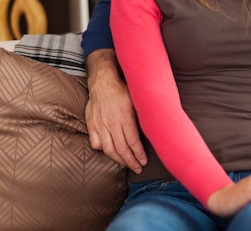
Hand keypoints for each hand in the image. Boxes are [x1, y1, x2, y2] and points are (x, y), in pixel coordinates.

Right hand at [85, 49, 147, 173]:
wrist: (103, 81)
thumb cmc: (123, 90)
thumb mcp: (138, 100)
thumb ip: (145, 115)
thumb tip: (159, 127)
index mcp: (125, 117)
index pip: (133, 142)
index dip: (139, 155)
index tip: (144, 161)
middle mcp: (112, 123)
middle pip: (121, 149)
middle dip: (131, 162)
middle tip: (138, 168)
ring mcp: (100, 125)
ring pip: (109, 149)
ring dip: (119, 160)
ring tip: (127, 164)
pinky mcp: (92, 125)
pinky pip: (96, 143)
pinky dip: (103, 150)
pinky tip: (110, 153)